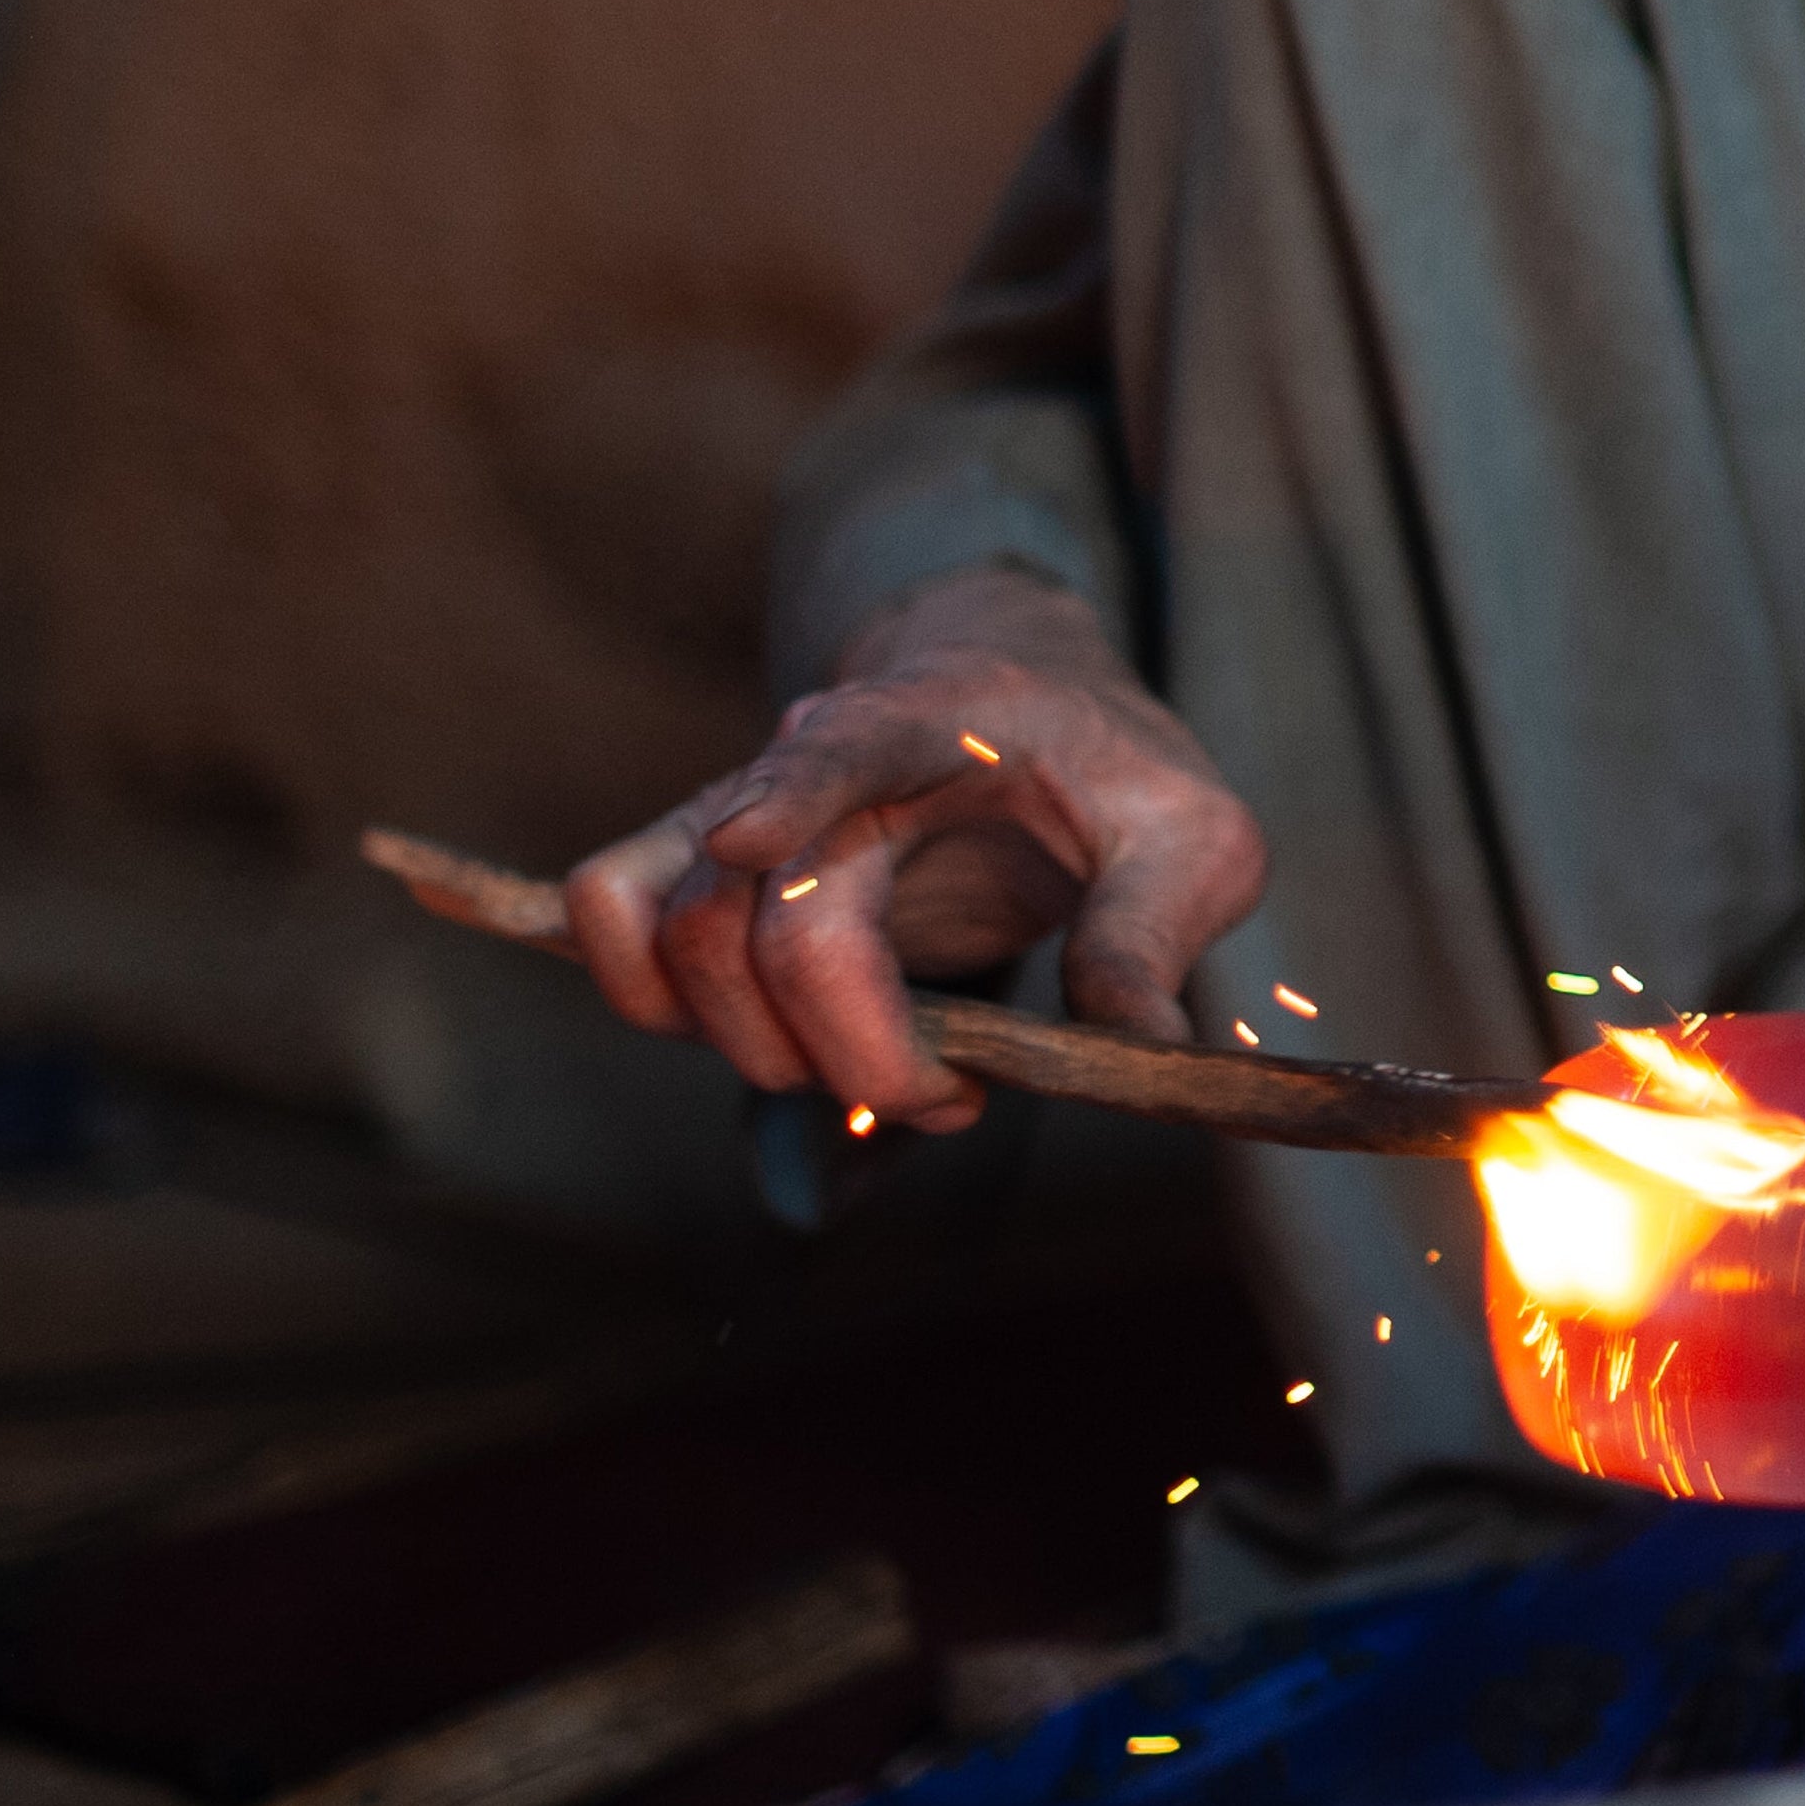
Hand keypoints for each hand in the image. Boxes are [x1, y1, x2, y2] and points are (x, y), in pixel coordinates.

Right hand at [562, 570, 1265, 1128]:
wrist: (1029, 707)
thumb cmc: (1107, 768)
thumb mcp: (1192, 833)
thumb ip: (1158, 928)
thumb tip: (1137, 1045)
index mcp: (935, 721)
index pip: (845, 744)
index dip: (788, 790)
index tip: (745, 836)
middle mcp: (808, 757)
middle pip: (754, 918)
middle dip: (844, 1048)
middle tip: (959, 1098)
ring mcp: (737, 808)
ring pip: (667, 940)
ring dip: (761, 1051)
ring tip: (886, 1077)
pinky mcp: (699, 864)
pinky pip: (612, 920)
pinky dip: (650, 1004)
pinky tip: (768, 1047)